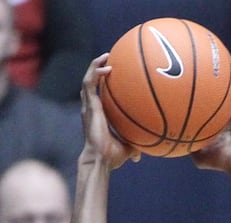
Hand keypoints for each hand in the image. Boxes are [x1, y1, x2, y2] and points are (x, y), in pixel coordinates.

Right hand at [80, 55, 137, 169]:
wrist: (101, 159)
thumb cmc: (112, 157)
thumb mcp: (128, 148)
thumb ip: (134, 148)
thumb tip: (142, 156)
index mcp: (99, 115)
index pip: (98, 94)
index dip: (102, 83)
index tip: (113, 72)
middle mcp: (92, 108)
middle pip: (91, 83)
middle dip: (98, 68)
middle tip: (110, 58)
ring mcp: (89, 106)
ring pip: (88, 80)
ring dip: (95, 66)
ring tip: (106, 56)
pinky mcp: (89, 106)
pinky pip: (89, 84)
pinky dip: (95, 73)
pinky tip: (106, 67)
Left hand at [190, 74, 230, 175]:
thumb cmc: (221, 162)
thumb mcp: (198, 156)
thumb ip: (187, 147)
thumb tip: (169, 143)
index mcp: (216, 123)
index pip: (208, 105)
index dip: (202, 96)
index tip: (191, 84)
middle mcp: (226, 116)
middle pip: (220, 94)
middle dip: (215, 82)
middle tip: (205, 68)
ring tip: (223, 65)